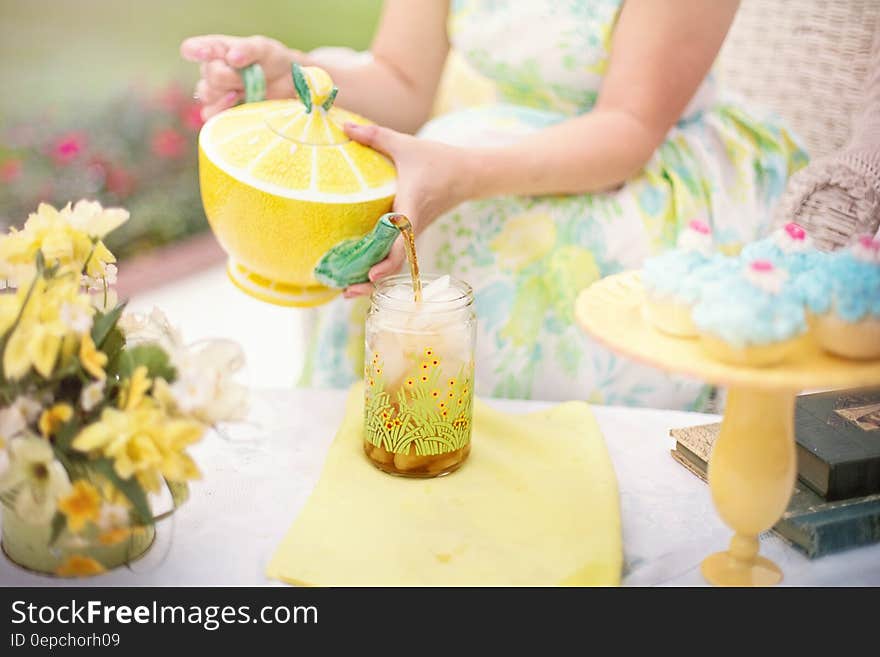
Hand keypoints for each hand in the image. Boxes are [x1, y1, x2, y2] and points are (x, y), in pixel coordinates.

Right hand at [181, 34, 299, 119]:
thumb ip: (247, 49)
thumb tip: (232, 58)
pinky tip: (236, 104)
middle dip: (230, 78)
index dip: (195, 51)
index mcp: (216, 50)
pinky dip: (222, 111)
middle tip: (248, 77)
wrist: (287, 83)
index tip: (206, 54)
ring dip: (226, 95)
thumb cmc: (272, 60)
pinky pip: (210, 116)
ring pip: (207, 96)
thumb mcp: (263, 48)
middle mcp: (211, 70)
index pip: (192, 48)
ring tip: (243, 91)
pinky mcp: (222, 111)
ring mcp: (215, 92)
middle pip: (208, 77)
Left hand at [341, 123, 473, 297]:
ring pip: (394, 265)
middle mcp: (413, 228)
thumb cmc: (438, 160)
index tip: (371, 275)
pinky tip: (358, 273)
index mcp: (412, 209)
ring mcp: (413, 234)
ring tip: (346, 291)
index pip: (401, 242)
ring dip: (372, 280)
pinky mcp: (412, 235)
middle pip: (394, 265)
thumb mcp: (405, 145)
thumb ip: (374, 136)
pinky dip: (378, 267)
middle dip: (370, 282)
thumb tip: (342, 125)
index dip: (387, 261)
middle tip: (345, 292)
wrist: (468, 174)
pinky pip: (395, 256)